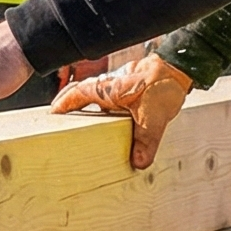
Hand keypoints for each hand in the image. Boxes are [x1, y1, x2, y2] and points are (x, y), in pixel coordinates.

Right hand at [51, 53, 196, 169]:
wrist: (179, 68)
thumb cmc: (163, 84)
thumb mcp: (154, 118)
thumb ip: (145, 142)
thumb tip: (138, 162)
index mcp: (106, 89)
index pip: (75, 95)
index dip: (62, 105)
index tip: (52, 115)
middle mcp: (107, 84)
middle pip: (78, 91)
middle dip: (66, 102)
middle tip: (58, 117)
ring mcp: (116, 83)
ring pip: (92, 92)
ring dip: (83, 102)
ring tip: (77, 120)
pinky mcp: (127, 85)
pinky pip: (106, 94)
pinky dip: (99, 104)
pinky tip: (106, 116)